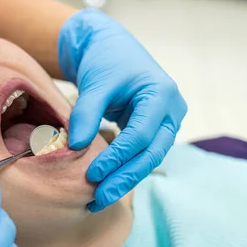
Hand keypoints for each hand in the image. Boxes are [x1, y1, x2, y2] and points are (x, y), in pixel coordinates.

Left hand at [59, 9, 186, 211]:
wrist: (109, 46)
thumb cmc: (105, 59)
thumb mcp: (96, 82)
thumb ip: (87, 113)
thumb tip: (75, 147)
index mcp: (162, 95)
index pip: (140, 135)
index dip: (116, 157)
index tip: (91, 174)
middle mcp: (171, 112)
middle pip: (150, 154)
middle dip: (123, 179)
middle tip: (97, 200)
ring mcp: (165, 122)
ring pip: (147, 159)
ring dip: (123, 180)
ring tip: (98, 200)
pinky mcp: (153, 130)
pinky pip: (140, 154)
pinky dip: (123, 169)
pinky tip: (105, 185)